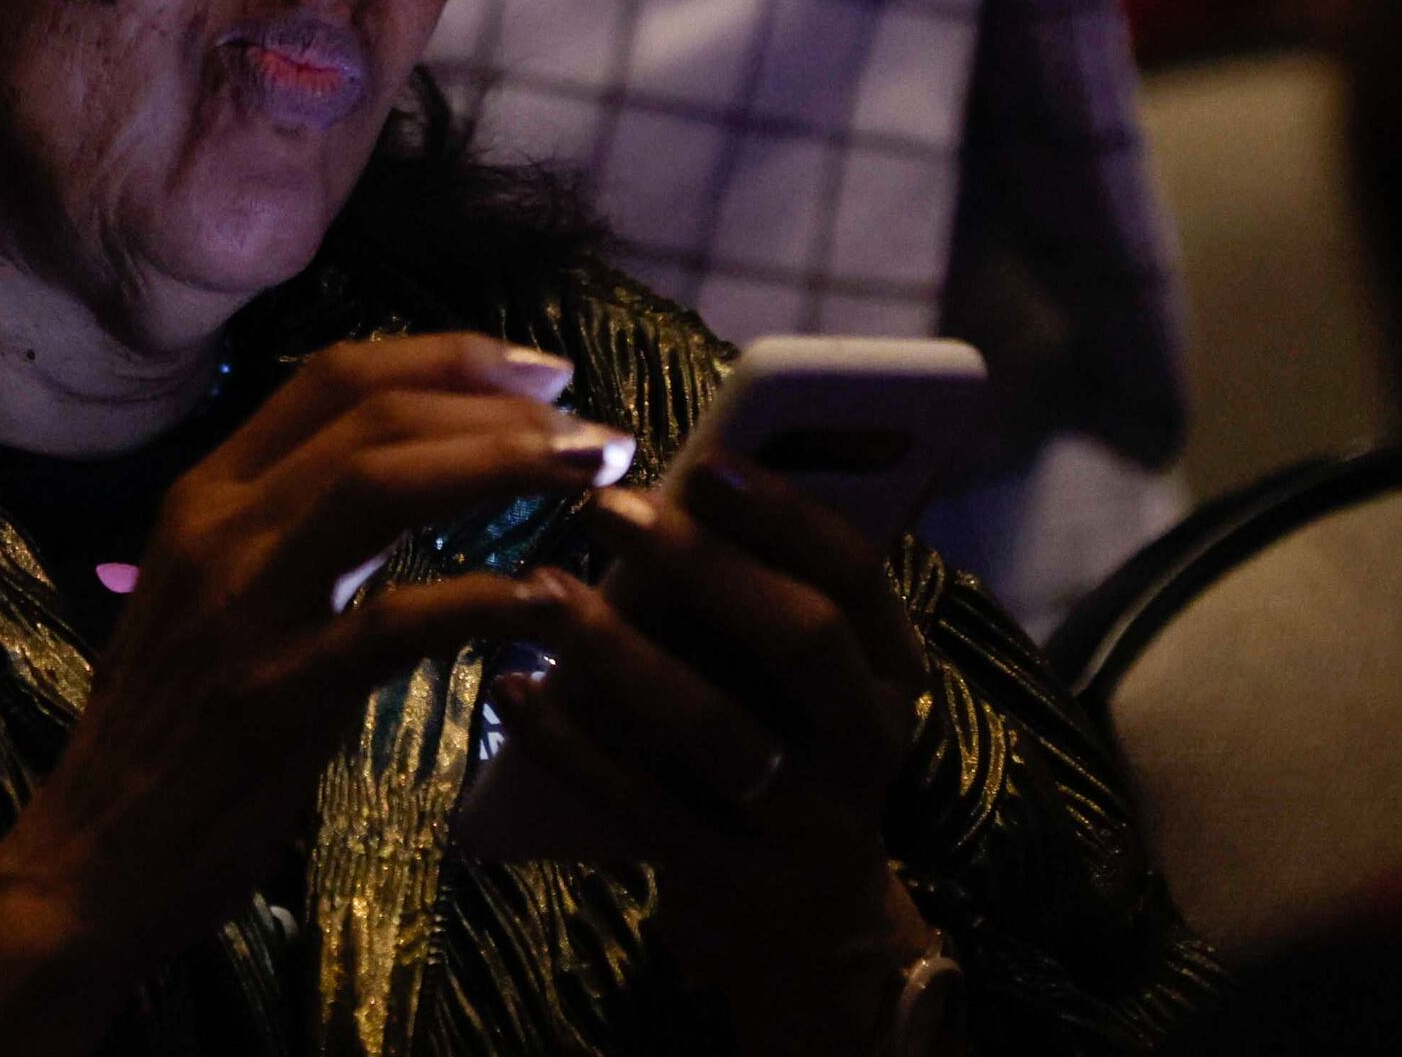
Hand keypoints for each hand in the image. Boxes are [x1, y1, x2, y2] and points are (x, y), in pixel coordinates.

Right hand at [0, 334, 628, 1056]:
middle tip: (597, 431)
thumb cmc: (170, 734)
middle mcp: (218, 528)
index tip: (543, 376)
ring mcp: (241, 608)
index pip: (335, 377)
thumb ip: (298, 530)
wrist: (88, 863)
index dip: (451, 358)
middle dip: (500, 406)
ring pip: (380, 483)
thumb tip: (421, 476)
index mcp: (206, 494)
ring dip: (501, 465)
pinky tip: (545, 605)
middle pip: (372, 412)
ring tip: (590, 477)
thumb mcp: (217, 597)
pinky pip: (393, 625)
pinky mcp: (271, 697)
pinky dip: (480, 600)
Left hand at [493, 462, 948, 1053]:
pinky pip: (641, 807)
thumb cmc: (784, 757)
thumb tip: (662, 491)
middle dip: (704, 565)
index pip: (855, 574)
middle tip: (606, 508)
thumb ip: (752, 602)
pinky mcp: (733, 887)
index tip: (705, 463)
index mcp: (890, 669)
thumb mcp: (799, 686)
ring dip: (619, 652)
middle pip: (802, 640)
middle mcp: (867, 743)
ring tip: (540, 592)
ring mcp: (808, 825)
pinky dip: (570, 745)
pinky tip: (511, 691)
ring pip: (715, 727)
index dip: (785, 515)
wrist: (810, 937)